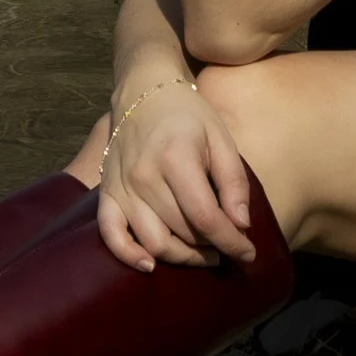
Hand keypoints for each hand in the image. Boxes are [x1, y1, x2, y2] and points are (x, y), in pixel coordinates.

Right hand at [95, 81, 260, 274]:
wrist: (143, 90)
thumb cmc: (188, 115)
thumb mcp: (221, 138)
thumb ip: (233, 182)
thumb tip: (241, 225)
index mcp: (176, 158)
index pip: (205, 217)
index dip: (230, 241)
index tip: (248, 253)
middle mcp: (144, 176)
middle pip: (181, 233)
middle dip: (211, 248)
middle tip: (227, 246)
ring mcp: (121, 186)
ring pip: (153, 241)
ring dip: (182, 257)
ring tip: (202, 252)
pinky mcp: (107, 192)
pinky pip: (111, 234)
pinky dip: (128, 255)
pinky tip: (149, 265)